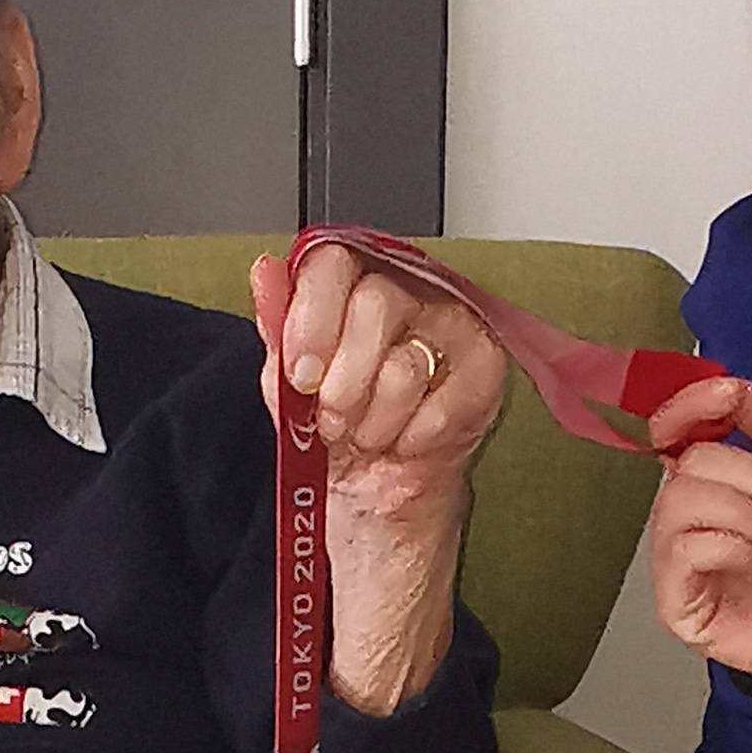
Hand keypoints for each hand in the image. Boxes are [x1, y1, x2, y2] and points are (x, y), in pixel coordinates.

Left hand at [254, 239, 508, 525]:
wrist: (373, 489)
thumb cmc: (336, 426)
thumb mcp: (288, 381)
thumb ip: (279, 326)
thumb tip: (266, 272)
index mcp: (354, 281)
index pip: (333, 263)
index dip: (313, 319)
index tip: (300, 375)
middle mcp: (407, 289)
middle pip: (375, 304)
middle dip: (343, 381)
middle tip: (331, 418)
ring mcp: (453, 325)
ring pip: (405, 366)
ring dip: (375, 420)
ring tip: (366, 434)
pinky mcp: (485, 368)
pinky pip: (442, 405)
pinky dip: (411, 437)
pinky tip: (403, 441)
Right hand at [643, 372, 751, 681]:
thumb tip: (732, 383)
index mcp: (717, 483)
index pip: (677, 429)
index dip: (690, 405)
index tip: (724, 396)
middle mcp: (687, 517)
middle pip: (695, 460)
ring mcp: (676, 560)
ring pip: (684, 498)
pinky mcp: (675, 602)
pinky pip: (686, 546)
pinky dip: (733, 547)